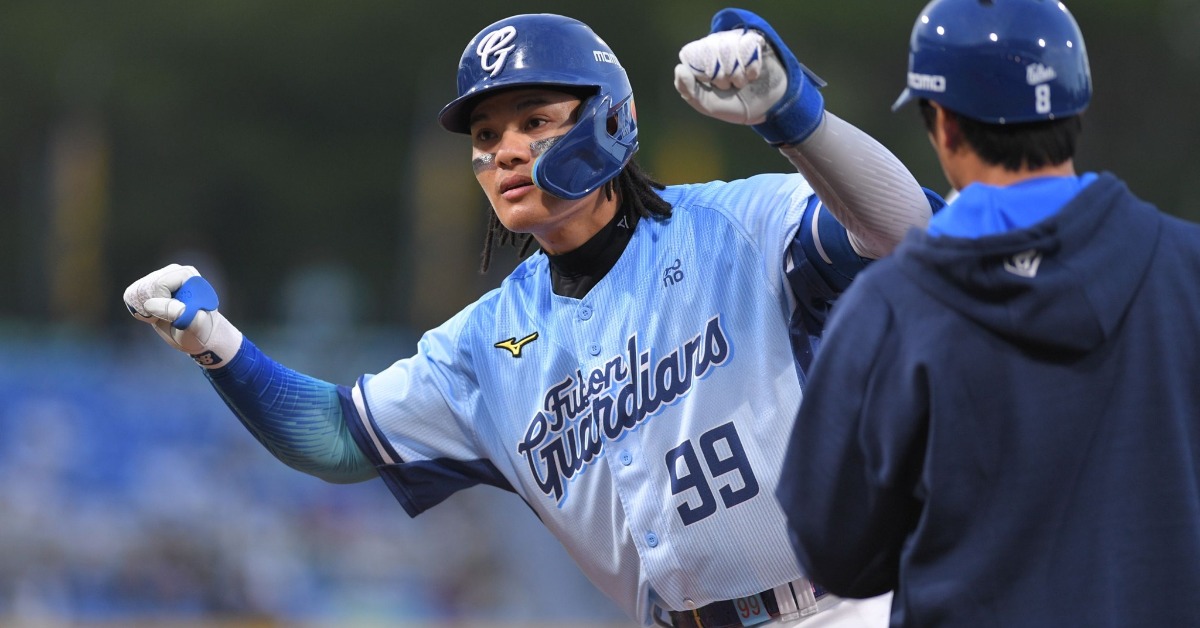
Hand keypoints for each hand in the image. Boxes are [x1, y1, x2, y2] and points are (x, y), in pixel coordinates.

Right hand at [123, 263, 242, 367]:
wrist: (195, 335)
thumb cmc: (199, 331)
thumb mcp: (195, 326)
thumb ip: (182, 314)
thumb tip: (159, 305)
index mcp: (188, 276)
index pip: (160, 284)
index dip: (161, 302)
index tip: (172, 315)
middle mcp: (173, 272)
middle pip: (145, 287)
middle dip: (152, 306)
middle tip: (167, 317)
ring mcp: (159, 277)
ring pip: (136, 291)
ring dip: (144, 309)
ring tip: (162, 316)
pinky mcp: (148, 286)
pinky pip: (130, 295)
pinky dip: (138, 308)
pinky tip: (154, 313)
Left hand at [676, 8, 826, 146]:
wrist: (767, 108)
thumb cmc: (735, 106)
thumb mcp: (707, 104)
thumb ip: (688, 90)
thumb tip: (679, 68)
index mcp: (702, 60)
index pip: (694, 54)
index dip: (704, 73)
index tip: (711, 85)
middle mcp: (717, 48)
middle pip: (711, 50)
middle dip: (721, 77)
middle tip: (728, 87)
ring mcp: (735, 43)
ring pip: (729, 48)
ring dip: (737, 73)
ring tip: (742, 83)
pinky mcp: (754, 42)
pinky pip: (748, 47)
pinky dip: (751, 67)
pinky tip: (753, 76)